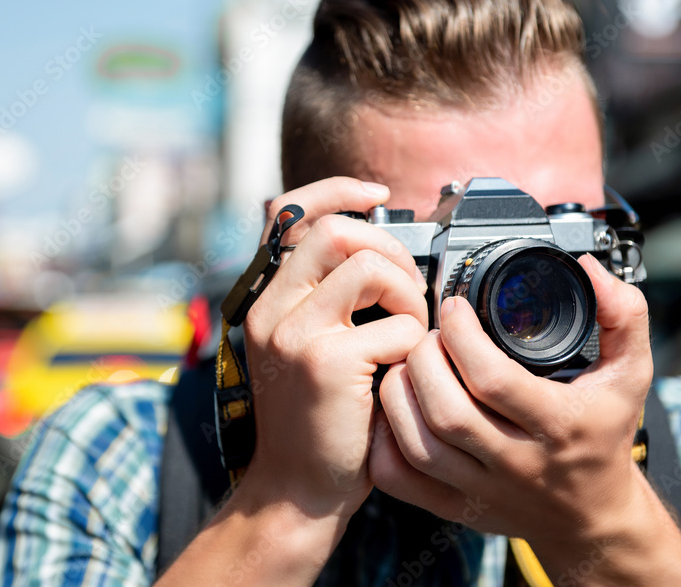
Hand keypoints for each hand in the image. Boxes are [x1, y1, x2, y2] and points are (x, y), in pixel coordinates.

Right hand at [241, 177, 428, 520]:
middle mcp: (272, 309)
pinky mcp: (325, 363)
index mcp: (267, 299)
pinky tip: (402, 367)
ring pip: (366, 266)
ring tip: (409, 327)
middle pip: (335, 230)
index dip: (336, 190)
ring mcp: (294, 334)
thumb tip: (379, 250)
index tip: (376, 194)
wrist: (297, 491)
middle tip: (407, 288)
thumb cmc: (318, 419)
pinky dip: (413, 340)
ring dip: (406, 292)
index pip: (287, 213)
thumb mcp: (306, 348)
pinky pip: (394, 324)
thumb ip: (326, 300)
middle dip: (388, 249)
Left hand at [370, 253, 680, 579]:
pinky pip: (400, 479)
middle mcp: (519, 464)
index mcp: (560, 426)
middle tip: (427, 335)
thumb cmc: (604, 435)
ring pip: (418, 446)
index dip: (462, 336)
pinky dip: (384, 440)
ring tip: (410, 364)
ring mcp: (482, 491)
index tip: (454, 308)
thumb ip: (623, 314)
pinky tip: (396, 408)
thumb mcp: (631, 373)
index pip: (496, 381)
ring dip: (399, 395)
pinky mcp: (454, 509)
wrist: (593, 517)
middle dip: (424, 360)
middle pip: (448, 412)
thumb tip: (588, 268)